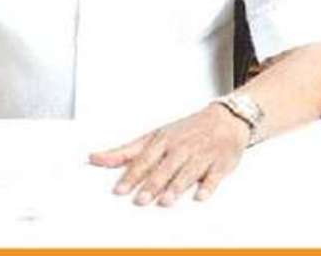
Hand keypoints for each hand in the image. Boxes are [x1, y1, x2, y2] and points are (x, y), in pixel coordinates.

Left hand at [88, 104, 247, 205]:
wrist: (225, 120)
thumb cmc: (186, 130)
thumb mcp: (154, 136)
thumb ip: (126, 151)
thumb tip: (96, 158)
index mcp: (164, 141)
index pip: (144, 160)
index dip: (131, 176)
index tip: (119, 190)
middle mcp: (181, 148)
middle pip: (164, 168)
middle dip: (152, 184)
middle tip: (140, 200)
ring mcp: (201, 155)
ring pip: (187, 172)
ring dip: (176, 186)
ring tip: (165, 200)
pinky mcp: (220, 163)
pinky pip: (214, 176)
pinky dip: (207, 186)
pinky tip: (200, 195)